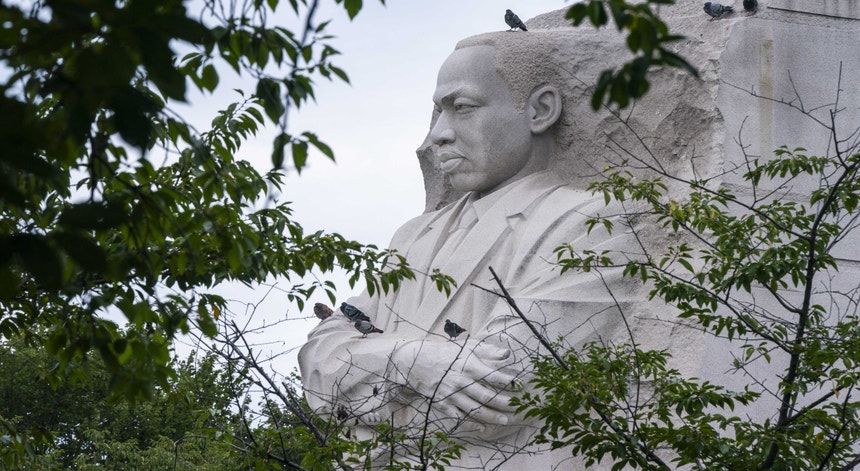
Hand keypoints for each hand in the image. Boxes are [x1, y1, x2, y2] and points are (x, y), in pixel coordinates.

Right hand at [390, 340, 519, 429]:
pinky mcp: (443, 404)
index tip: (520, 384)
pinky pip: (459, 417)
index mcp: (468, 365)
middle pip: (485, 395)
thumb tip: (507, 354)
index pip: (491, 375)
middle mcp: (460, 381)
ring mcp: (451, 394)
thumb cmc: (447, 354)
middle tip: (517, 407)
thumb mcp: (466, 347)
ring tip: (505, 420)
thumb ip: (487, 351)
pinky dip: (471, 424)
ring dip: (491, 416)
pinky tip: (483, 427)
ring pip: (474, 409)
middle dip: (503, 403)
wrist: (416, 362)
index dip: (507, 381)